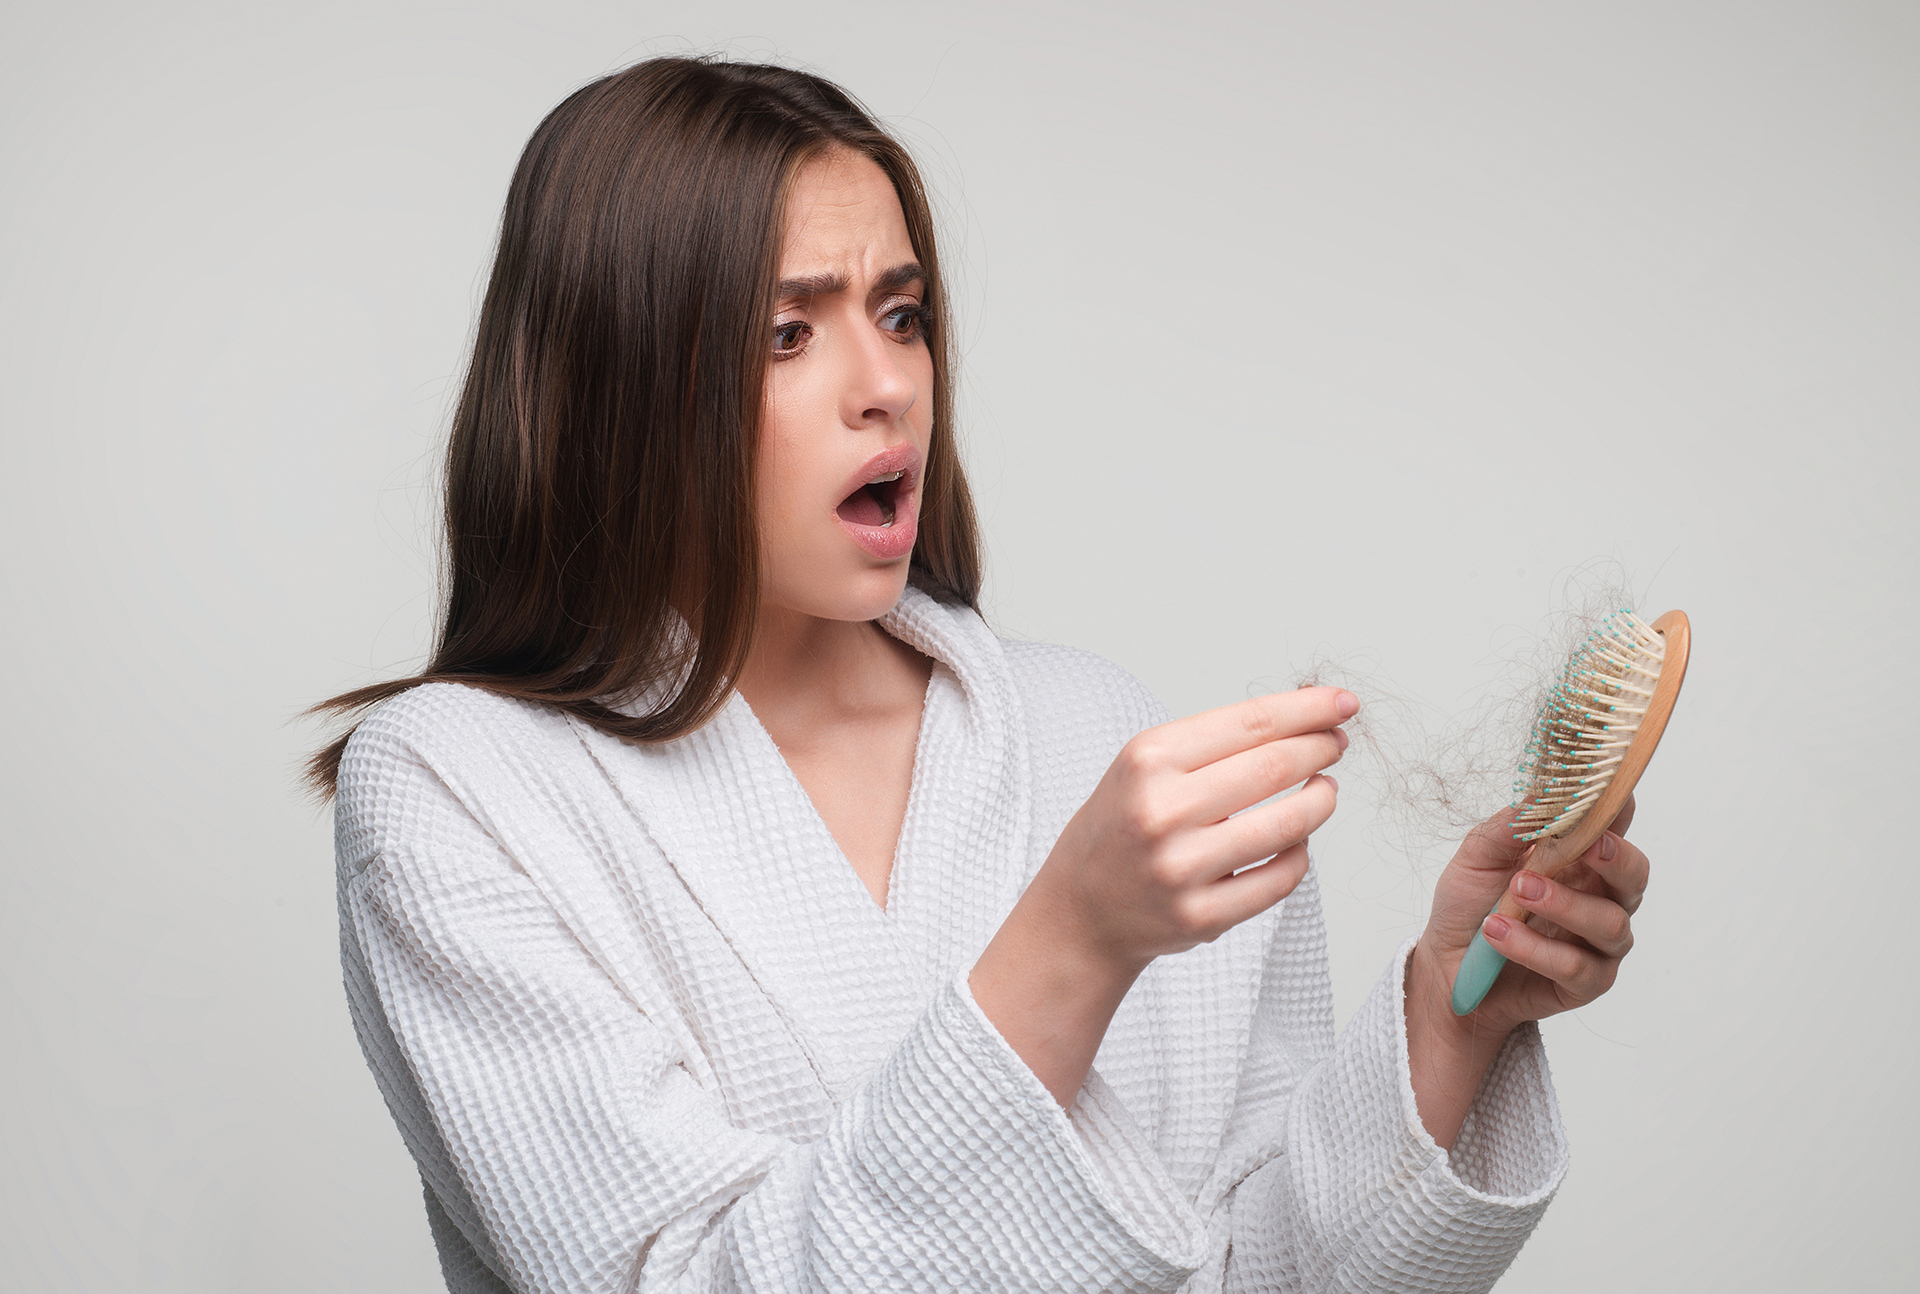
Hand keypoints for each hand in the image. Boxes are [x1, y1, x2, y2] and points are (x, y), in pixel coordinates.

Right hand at [970, 686, 1355, 1104]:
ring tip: (1324, 789)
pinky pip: (1281, 878)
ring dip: (1321, 800)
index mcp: (1148, 760)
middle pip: (1276, 766)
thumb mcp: (1146, 765)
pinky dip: (1300, 853)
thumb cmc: (1122, 824)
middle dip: (1321, 747)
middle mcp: (1162, 811)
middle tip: (1337, 743)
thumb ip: (1216, 742)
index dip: (1309, 709)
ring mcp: (1181, 869)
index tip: (1343, 703)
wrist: (1081, 909)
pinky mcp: (1201, 918)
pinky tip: (1295, 840)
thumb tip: (1304, 716)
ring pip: (1289, 825)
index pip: (1251, 723)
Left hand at [1404, 797, 1650, 1144]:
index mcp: (1581, 859)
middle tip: (1586, 846)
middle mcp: (1601, 897)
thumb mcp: (1477, 859)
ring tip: (1516, 891)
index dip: (1616, 808)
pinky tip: (1497, 933)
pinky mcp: (1585, 983)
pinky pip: (1576, 967)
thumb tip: (1535, 797)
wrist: (1446, 965)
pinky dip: (1534, 948)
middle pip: (1635, 875)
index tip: (1603, 793)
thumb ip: (1508, 829)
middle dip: (1615, 858)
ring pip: (1609, 923)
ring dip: (1563, 904)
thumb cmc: (1471, 904)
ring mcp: (1597, 943)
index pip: (1614, 827)